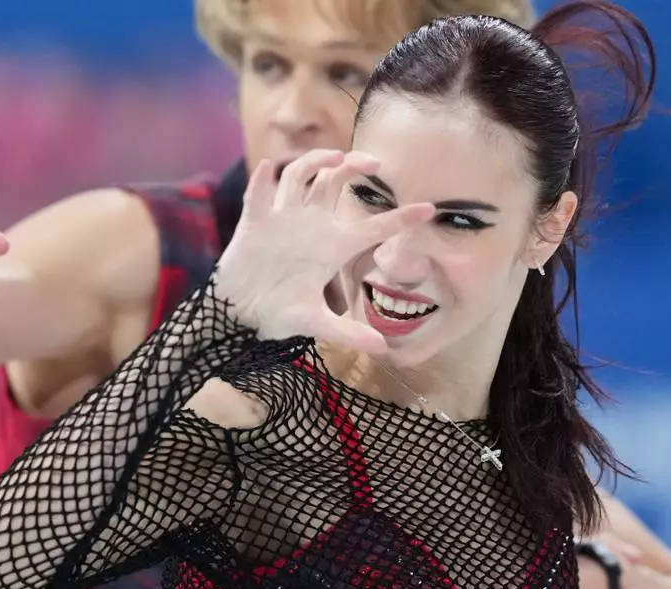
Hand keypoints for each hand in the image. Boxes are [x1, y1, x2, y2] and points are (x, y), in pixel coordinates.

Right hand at [214, 150, 434, 353]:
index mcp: (333, 247)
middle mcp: (311, 226)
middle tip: (376, 163)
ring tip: (334, 156)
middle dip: (355, 165)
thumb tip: (382, 349)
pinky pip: (259, 194)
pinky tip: (269, 168)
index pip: (373, 227)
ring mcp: (283, 219)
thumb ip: (348, 333)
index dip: (401, 218)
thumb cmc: (279, 314)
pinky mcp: (255, 223)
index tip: (430, 210)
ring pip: (302, 175)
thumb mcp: (316, 323)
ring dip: (315, 161)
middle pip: (336, 180)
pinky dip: (263, 179)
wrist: (240, 314)